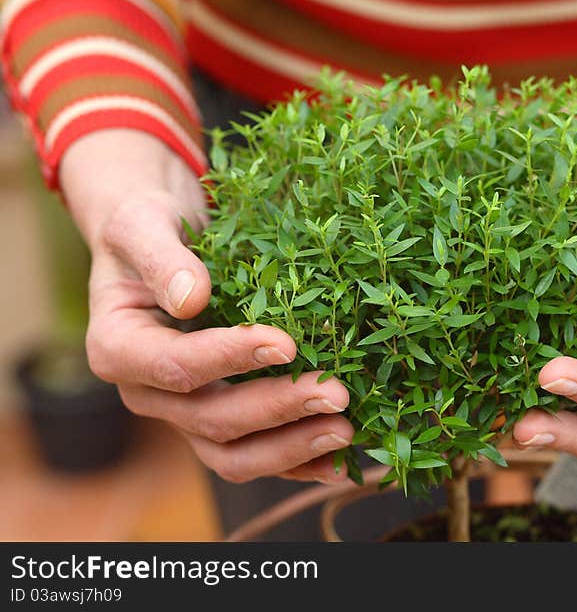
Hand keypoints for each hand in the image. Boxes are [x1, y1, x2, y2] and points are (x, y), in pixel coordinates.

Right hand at [61, 129, 352, 482]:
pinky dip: (298, 463)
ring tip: (346, 430)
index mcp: (118, 349)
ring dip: (292, 448)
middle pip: (212, 420)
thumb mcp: (143, 224)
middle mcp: (148, 393)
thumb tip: (191, 298)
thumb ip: (161, 258)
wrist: (157, 243)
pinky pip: (256, 455)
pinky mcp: (217, 420)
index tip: (286, 344)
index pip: (176, 366)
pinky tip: (340, 461)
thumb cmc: (149, 226)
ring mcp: (184, 414)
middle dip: (278, 409)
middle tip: (336, 393)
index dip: (230, 359)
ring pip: (233, 456)